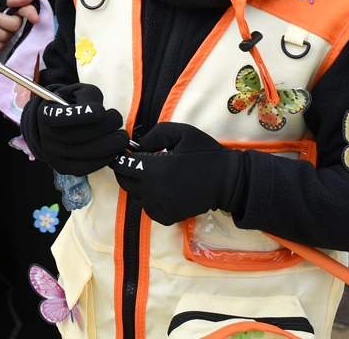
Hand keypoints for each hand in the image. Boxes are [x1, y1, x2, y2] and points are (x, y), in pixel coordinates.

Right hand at [33, 84, 129, 176]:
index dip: (82, 115)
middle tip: (117, 120)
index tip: (102, 110)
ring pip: (84, 154)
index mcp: (46, 114)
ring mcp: (54, 156)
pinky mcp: (64, 168)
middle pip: (76, 137)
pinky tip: (114, 151)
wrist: (56, 125)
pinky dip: (104, 159)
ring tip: (121, 137)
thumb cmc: (72, 105)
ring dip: (109, 145)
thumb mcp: (78, 93)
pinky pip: (86, 167)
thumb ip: (89, 97)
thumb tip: (102, 114)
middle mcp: (46, 138)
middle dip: (103, 129)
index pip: (60, 117)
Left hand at [112, 122, 244, 225]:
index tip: (126, 151)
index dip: (120, 157)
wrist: (228, 181)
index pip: (122, 166)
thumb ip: (155, 134)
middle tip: (139, 160)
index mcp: (155, 169)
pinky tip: (161, 188)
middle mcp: (154, 191)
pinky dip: (149, 199)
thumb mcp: (182, 132)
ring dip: (138, 184)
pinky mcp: (169, 216)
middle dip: (127, 170)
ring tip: (154, 173)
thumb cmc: (205, 153)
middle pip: (125, 181)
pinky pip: (148, 209)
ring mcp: (161, 206)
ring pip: (135, 196)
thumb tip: (137, 145)